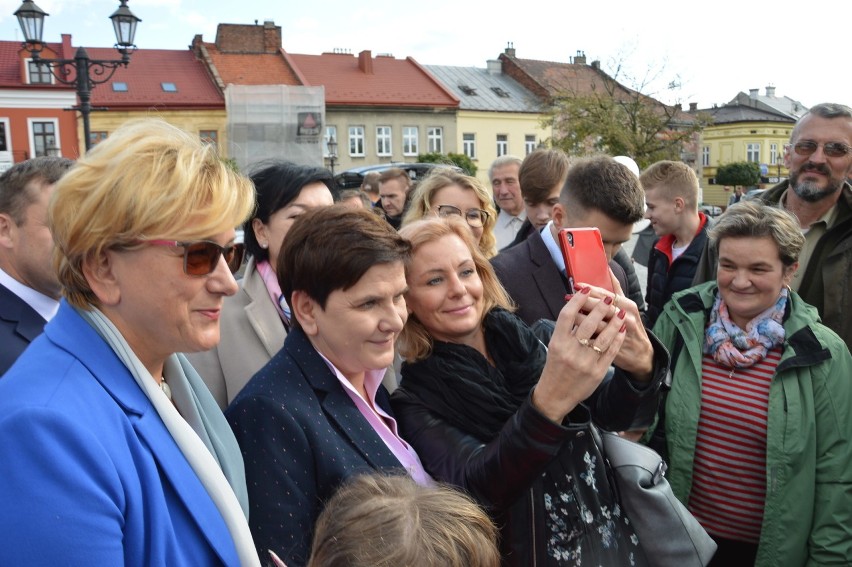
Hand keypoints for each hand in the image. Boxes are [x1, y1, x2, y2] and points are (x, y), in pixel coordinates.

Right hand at [531, 285, 627, 423]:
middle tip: (609, 298)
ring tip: (620, 312)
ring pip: (604, 336)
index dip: (578, 300)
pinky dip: (618, 338)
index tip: (586, 289)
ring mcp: (585, 361)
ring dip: (614, 321)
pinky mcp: (597, 371)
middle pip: (588, 322)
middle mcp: (571, 351)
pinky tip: (621, 329)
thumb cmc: (554, 367)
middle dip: (600, 307)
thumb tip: (579, 307)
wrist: (555, 395)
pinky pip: (611, 350)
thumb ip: (565, 329)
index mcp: (558, 342)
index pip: (567, 315)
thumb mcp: (554, 346)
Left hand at [574, 277, 653, 381]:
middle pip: (602, 306)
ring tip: (569, 312)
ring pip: (599, 322)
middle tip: (568, 296)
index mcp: (627, 304)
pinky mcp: (615, 345)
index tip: (576, 285)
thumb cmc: (629, 326)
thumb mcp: (625, 306)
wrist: (639, 353)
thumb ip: (615, 289)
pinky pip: (599, 338)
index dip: (590, 289)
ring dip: (582, 316)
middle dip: (583, 301)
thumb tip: (607, 268)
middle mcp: (626, 315)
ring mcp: (621, 331)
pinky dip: (587, 333)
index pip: (606, 293)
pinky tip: (575, 330)